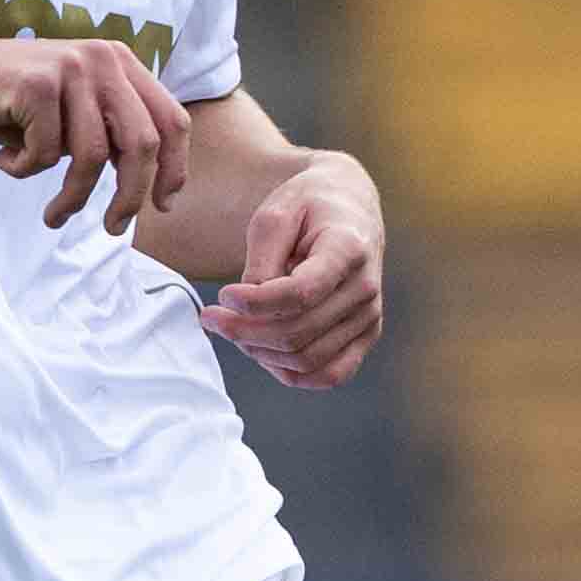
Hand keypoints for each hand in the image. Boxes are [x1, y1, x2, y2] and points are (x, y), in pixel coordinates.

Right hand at [0, 33, 187, 234]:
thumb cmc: (7, 102)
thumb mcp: (70, 113)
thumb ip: (109, 132)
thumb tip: (152, 182)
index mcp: (118, 63)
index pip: (171, 120)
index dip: (174, 169)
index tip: (162, 205)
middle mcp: (102, 58)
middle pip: (143, 142)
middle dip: (130, 196)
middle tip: (114, 227)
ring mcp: (69, 67)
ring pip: (92, 156)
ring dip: (71, 197)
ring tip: (53, 214)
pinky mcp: (36, 85)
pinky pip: (45, 154)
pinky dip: (25, 170)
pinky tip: (7, 160)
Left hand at [201, 158, 384, 387]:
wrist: (349, 208)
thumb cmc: (309, 206)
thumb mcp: (275, 215)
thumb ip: (262, 262)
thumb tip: (247, 310)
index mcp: (348, 248)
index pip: (300, 294)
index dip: (255, 304)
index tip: (222, 295)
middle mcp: (366, 287)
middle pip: (298, 331)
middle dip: (244, 331)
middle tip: (211, 317)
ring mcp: (369, 316)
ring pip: (308, 359)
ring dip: (260, 353)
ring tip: (232, 329)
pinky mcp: (366, 335)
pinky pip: (329, 374)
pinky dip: (290, 373)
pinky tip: (261, 352)